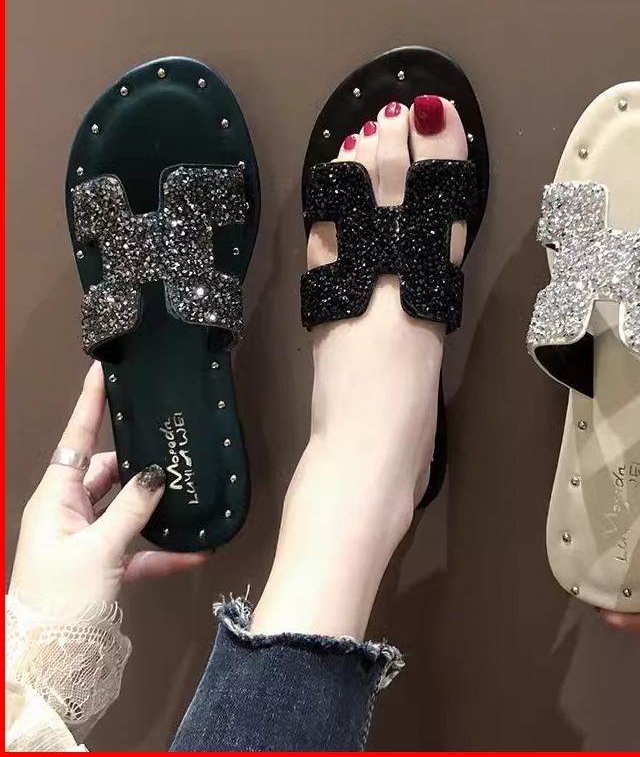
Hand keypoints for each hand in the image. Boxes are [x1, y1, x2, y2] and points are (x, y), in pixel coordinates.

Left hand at [9, 362, 207, 618]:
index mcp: (55, 499)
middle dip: (138, 464)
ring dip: (154, 508)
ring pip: (125, 509)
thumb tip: (157, 473)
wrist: (48, 662)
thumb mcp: (98, 549)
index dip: (89, 405)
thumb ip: (131, 508)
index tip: (102, 371)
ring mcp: (88, 540)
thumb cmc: (62, 595)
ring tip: (190, 493)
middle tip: (174, 448)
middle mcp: (69, 513)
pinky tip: (196, 551)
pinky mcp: (104, 568)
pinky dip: (163, 551)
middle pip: (106, 473)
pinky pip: (138, 550)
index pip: (75, 439)